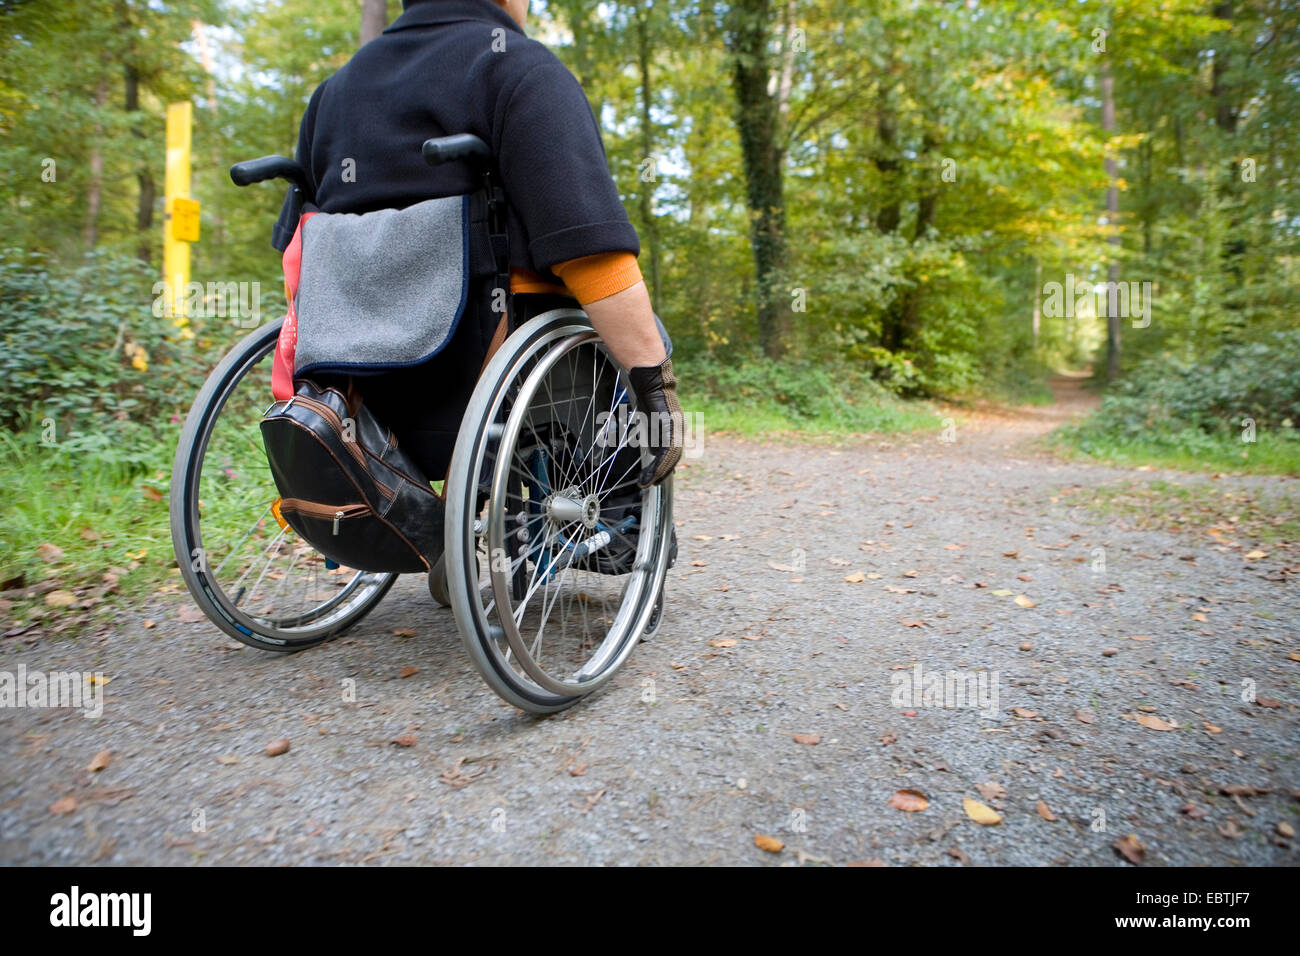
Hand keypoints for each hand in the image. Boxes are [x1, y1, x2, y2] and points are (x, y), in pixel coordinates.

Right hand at [626, 358, 682, 486]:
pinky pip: (668, 452)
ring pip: (671, 458)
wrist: (651, 384)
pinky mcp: (672, 429)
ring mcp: (677, 431)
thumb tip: (653, 452)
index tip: (655, 478)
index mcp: (675, 431)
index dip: (665, 468)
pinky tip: (652, 472)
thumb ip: (655, 436)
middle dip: (662, 473)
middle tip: (651, 484)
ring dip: (659, 473)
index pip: (672, 454)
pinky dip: (659, 464)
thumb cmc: (650, 400)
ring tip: (648, 482)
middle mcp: (679, 432)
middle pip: (673, 459)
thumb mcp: (652, 422)